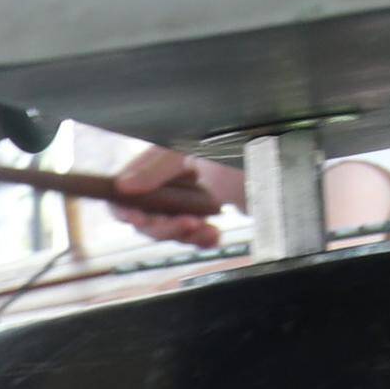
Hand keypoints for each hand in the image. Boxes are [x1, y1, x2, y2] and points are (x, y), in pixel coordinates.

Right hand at [106, 147, 241, 231]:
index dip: (124, 210)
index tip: (138, 219)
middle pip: (145, 219)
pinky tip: (214, 235)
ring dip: (185, 235)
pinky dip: (202, 240)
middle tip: (188, 223)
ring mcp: (181, 202)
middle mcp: (163, 185)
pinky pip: (191, 237)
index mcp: (153, 165)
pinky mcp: (200, 216)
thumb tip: (122, 187)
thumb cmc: (228, 148)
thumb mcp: (187, 155)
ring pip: (168, 232)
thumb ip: (155, 170)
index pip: (121, 194)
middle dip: (165, 226)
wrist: (267, 164)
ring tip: (207, 229)